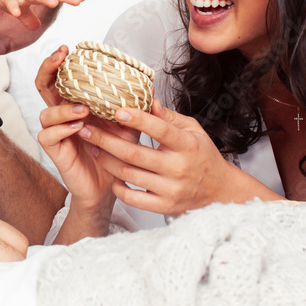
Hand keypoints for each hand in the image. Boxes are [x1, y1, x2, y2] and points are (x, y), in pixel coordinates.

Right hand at [35, 47, 137, 210]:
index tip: (67, 49)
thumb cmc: (118, 152)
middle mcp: (63, 115)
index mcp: (77, 103)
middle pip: (43, 86)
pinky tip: (78, 127)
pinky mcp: (56, 151)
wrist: (113, 183)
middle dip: (48, 70)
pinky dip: (62, 129)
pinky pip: (48, 135)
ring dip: (62, 108)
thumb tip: (150, 86)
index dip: (58, 62)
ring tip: (83, 110)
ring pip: (45, 113)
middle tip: (60, 59)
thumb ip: (134, 106)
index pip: (61, 78)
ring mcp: (57, 132)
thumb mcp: (130, 125)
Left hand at [79, 99, 279, 214]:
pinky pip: (132, 198)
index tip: (117, 111)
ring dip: (106, 160)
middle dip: (105, 140)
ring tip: (93, 147)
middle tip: (85, 129)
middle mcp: (179, 168)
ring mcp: (171, 189)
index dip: (138, 120)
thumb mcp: (193, 130)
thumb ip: (168, 116)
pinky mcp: (164, 207)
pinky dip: (118, 186)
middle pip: (135, 154)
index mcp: (188, 144)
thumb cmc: (202, 155)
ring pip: (129, 174)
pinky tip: (111, 174)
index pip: (160, 130)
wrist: (219, 192)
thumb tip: (148, 99)